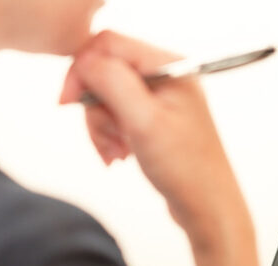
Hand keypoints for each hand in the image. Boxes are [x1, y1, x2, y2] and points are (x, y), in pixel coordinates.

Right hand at [60, 31, 264, 265]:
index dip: (82, 71)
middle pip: (105, 72)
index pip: (108, 45)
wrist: (209, 208)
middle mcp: (167, 76)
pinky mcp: (156, 120)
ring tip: (116, 154)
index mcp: (169, 66)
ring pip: (107, 97)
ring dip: (102, 127)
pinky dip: (111, 136)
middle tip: (109, 140)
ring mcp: (161, 99)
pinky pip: (118, 116)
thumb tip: (84, 64)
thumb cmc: (187, 170)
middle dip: (96, 108)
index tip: (68, 104)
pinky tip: (121, 156)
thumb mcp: (144, 121)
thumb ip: (112, 83)